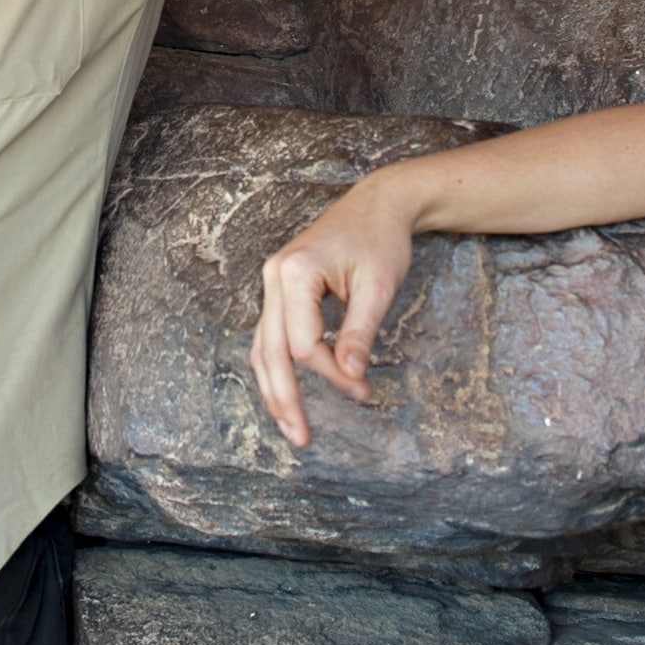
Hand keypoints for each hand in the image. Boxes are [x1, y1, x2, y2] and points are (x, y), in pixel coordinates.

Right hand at [251, 173, 418, 449]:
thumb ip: (360, 333)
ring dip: (275, 388)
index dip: (332, 374)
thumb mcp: (378, 287)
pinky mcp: (280, 288)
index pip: (304, 344)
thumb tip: (352, 377)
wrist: (379, 204)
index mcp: (295, 272)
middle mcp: (273, 276)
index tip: (365, 389)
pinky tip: (288, 393)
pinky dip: (278, 366)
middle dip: (284, 398)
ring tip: (291, 427)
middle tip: (302, 439)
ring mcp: (272, 282)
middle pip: (270, 351)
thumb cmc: (381, 240)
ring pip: (263, 347)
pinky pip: (271, 335)